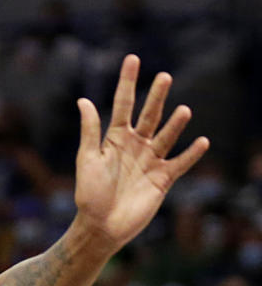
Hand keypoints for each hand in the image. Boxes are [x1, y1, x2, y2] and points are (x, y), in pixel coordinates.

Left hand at [74, 55, 208, 249]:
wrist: (101, 226)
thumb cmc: (89, 193)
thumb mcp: (87, 159)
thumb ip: (90, 131)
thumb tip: (83, 100)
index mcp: (115, 138)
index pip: (123, 104)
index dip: (127, 82)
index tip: (132, 59)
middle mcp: (135, 145)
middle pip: (149, 115)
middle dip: (156, 96)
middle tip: (164, 76)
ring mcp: (150, 161)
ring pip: (166, 136)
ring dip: (175, 124)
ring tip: (183, 109)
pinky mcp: (162, 179)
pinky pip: (179, 163)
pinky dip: (191, 154)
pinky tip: (202, 141)